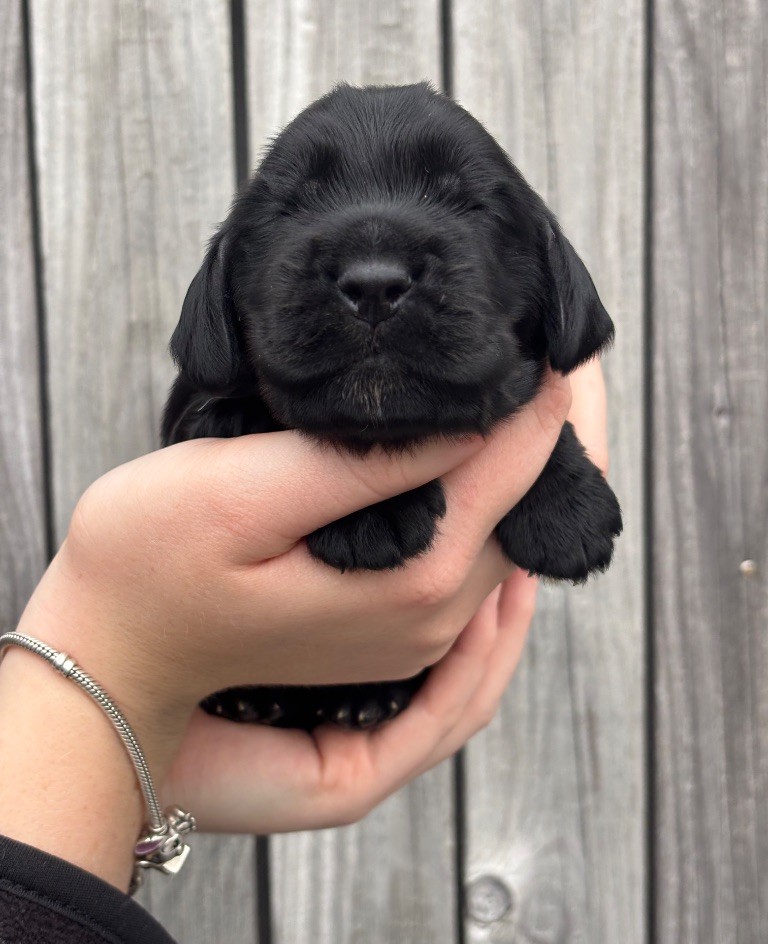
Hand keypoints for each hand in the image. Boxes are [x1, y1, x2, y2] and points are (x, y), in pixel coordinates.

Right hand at [19, 368, 572, 779]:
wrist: (113, 652)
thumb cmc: (153, 565)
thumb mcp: (243, 494)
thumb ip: (361, 465)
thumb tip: (466, 423)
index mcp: (411, 578)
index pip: (511, 469)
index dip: (543, 400)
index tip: (559, 339)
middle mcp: (431, 613)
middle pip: (528, 508)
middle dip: (556, 433)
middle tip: (568, 356)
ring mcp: (416, 629)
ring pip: (510, 536)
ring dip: (531, 468)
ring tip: (545, 397)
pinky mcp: (394, 628)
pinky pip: (480, 564)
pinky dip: (500, 507)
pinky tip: (495, 467)